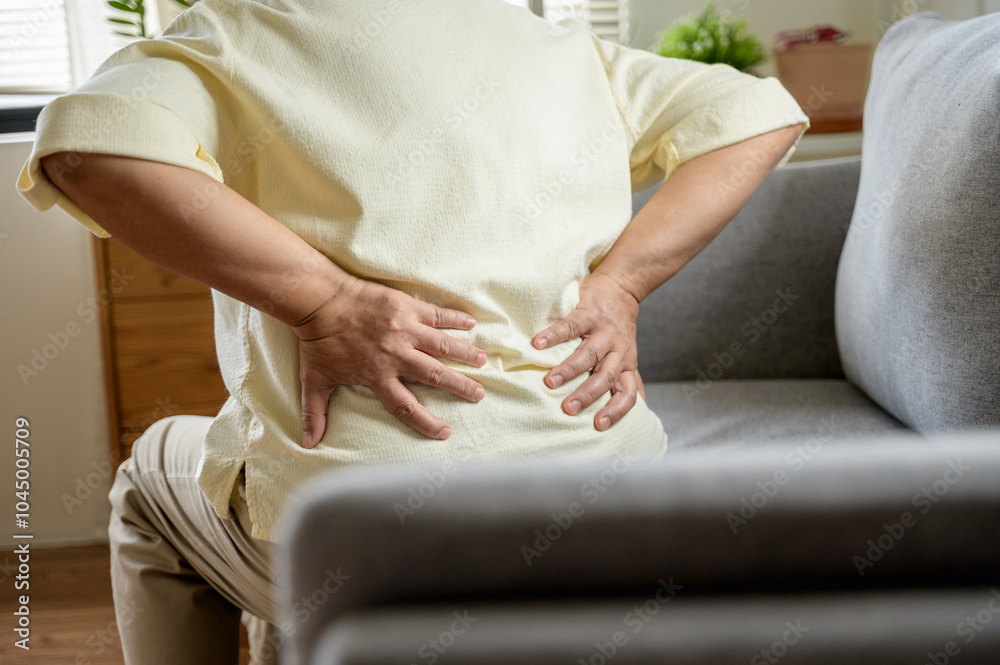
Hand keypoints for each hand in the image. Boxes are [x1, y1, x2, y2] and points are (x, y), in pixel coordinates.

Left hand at [293, 275, 487, 446]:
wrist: (320, 300)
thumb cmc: (318, 341)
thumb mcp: (315, 380)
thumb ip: (315, 413)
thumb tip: (308, 444)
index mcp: (377, 375)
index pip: (406, 406)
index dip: (426, 422)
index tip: (445, 432)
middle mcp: (395, 355)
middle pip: (435, 375)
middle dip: (460, 386)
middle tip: (479, 394)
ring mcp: (404, 329)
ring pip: (442, 345)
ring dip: (465, 353)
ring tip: (483, 360)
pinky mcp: (406, 307)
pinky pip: (437, 314)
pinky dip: (455, 319)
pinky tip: (471, 324)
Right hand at [532, 272, 643, 430]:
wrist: (622, 288)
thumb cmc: (620, 328)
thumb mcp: (628, 355)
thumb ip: (630, 380)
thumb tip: (641, 407)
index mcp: (626, 364)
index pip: (628, 392)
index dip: (617, 410)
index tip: (598, 425)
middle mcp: (618, 349)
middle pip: (605, 376)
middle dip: (587, 394)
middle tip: (568, 408)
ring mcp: (604, 331)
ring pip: (589, 353)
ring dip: (570, 368)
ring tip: (551, 381)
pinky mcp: (590, 312)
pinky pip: (571, 325)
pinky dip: (554, 335)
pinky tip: (538, 343)